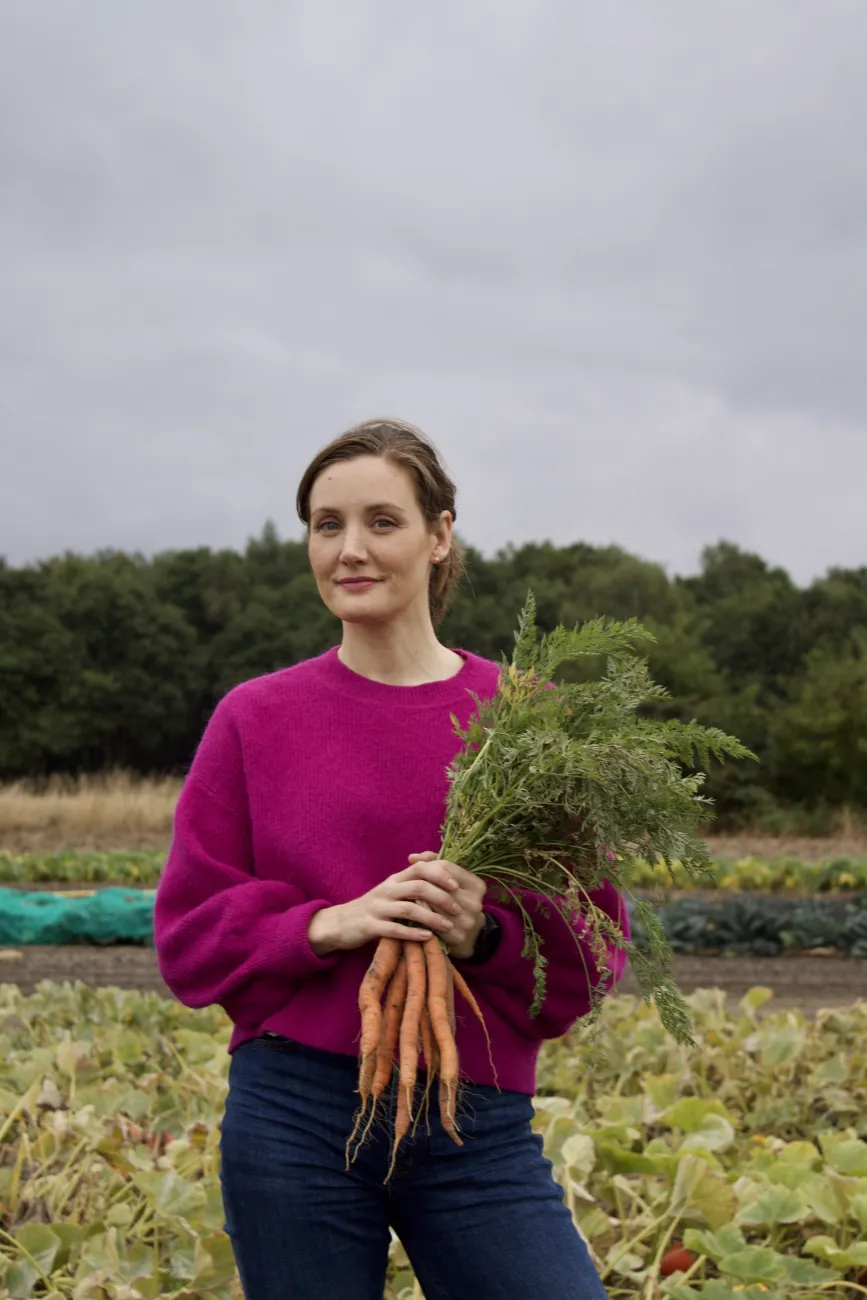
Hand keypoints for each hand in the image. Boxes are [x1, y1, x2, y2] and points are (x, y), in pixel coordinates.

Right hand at [307, 859, 462, 955]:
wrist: (340, 923)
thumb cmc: (374, 907)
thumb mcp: (392, 889)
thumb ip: (412, 881)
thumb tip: (438, 867)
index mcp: (394, 879)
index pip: (420, 868)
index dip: (440, 874)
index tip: (457, 886)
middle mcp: (386, 890)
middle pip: (418, 886)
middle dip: (441, 897)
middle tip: (457, 909)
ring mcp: (377, 908)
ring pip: (409, 908)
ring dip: (432, 917)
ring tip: (448, 927)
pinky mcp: (370, 926)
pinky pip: (394, 929)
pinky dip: (413, 933)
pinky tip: (427, 938)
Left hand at [407, 852, 486, 959]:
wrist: (467, 937)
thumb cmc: (453, 902)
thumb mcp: (450, 882)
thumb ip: (432, 864)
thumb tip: (411, 857)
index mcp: (477, 885)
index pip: (446, 866)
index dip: (428, 866)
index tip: (416, 870)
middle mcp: (476, 902)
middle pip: (439, 885)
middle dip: (421, 884)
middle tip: (407, 885)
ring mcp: (468, 920)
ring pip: (434, 903)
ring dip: (418, 900)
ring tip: (407, 898)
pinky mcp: (458, 936)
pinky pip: (432, 921)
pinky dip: (420, 916)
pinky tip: (412, 914)